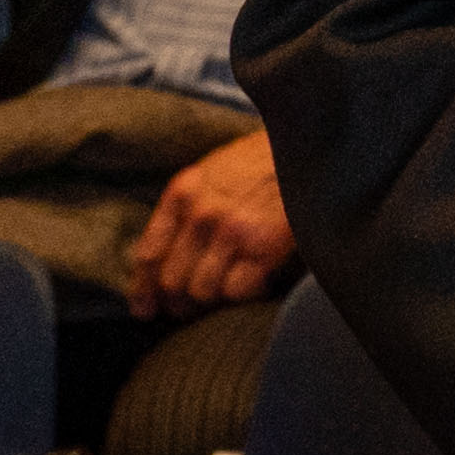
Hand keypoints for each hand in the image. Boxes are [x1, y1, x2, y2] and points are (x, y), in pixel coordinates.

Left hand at [118, 129, 295, 317]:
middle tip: (188, 310)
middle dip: (178, 303)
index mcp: (183, 193)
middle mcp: (202, 214)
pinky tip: (253, 284)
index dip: (143, 290)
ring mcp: (234, 232)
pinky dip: (243, 296)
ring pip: (202, 292)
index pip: (149, 254)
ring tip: (222, 297)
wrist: (311, 144)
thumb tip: (171, 253)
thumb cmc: (265, 158)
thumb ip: (188, 205)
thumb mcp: (214, 169)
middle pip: (172, 281)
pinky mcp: (266, 247)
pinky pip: (238, 292)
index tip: (145, 308)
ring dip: (211, 302)